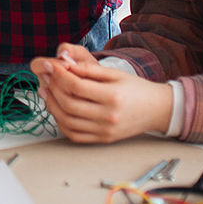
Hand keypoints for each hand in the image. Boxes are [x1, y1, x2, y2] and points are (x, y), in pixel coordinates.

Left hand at [32, 43, 172, 143]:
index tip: (49, 65)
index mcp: (112, 96)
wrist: (157, 110)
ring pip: (67, 121)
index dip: (58, 74)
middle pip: (69, 104)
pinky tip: (57, 109)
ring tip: (47, 91)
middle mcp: (108, 116)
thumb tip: (64, 64)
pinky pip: (74, 134)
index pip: (76, 86)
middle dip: (52, 88)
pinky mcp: (103, 139)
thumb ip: (88, 69)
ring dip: (52, 105)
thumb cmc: (136, 89)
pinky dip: (61, 122)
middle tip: (45, 76)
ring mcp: (105, 131)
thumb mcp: (114, 73)